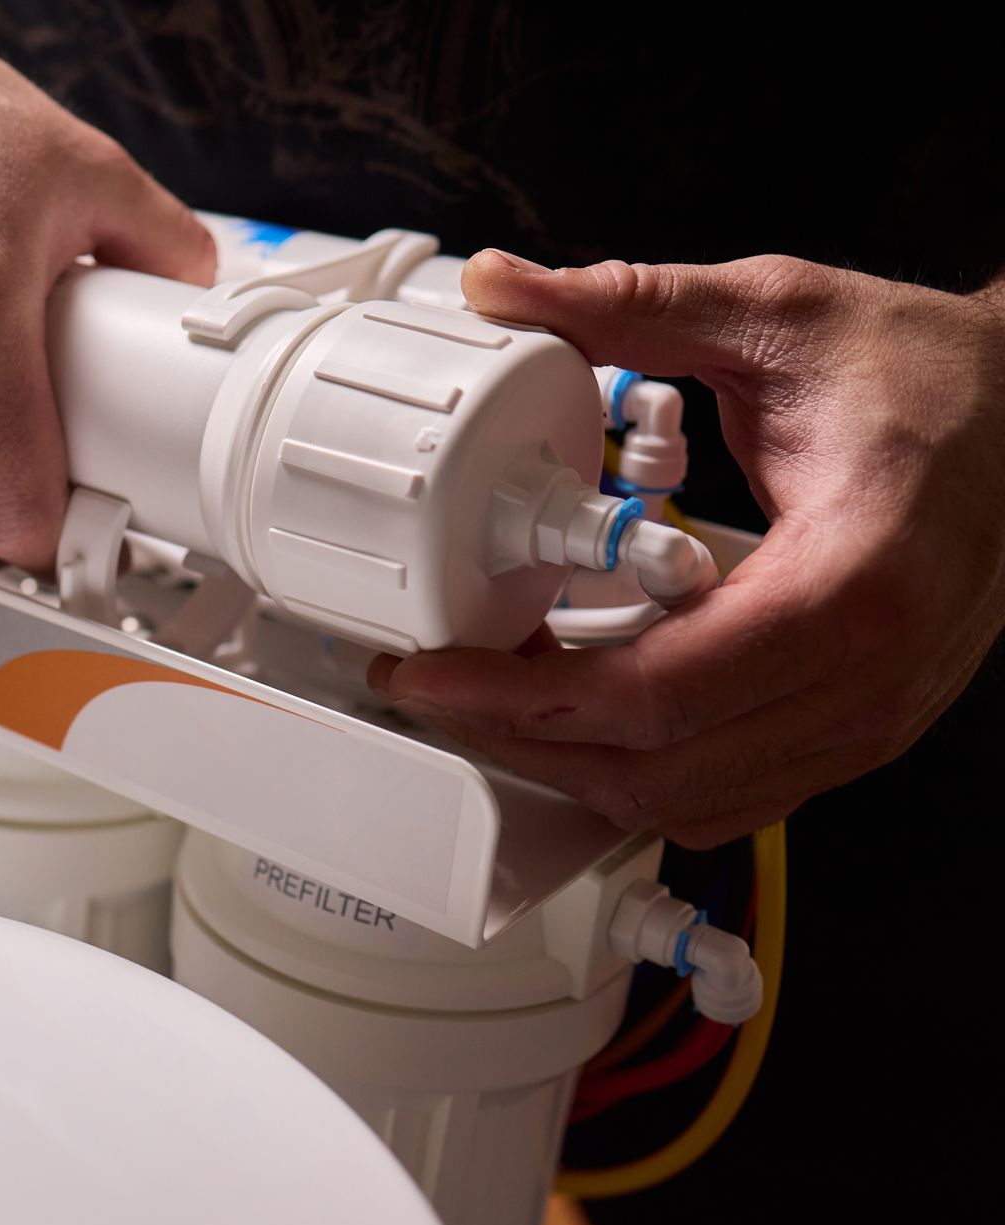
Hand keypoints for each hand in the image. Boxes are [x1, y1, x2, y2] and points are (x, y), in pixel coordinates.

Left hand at [370, 251, 1004, 846]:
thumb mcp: (775, 312)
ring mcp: (872, 718)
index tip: (434, 672)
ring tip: (488, 702)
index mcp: (851, 579)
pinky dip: (638, 772)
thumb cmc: (928, 373)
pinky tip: (579, 715)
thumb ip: (633, 301)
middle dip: (521, 739)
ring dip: (570, 767)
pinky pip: (731, 794)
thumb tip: (500, 286)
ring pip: (689, 800)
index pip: (660, 690)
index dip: (525, 697)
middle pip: (658, 768)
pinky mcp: (859, 730)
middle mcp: (870, 677)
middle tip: (433, 690)